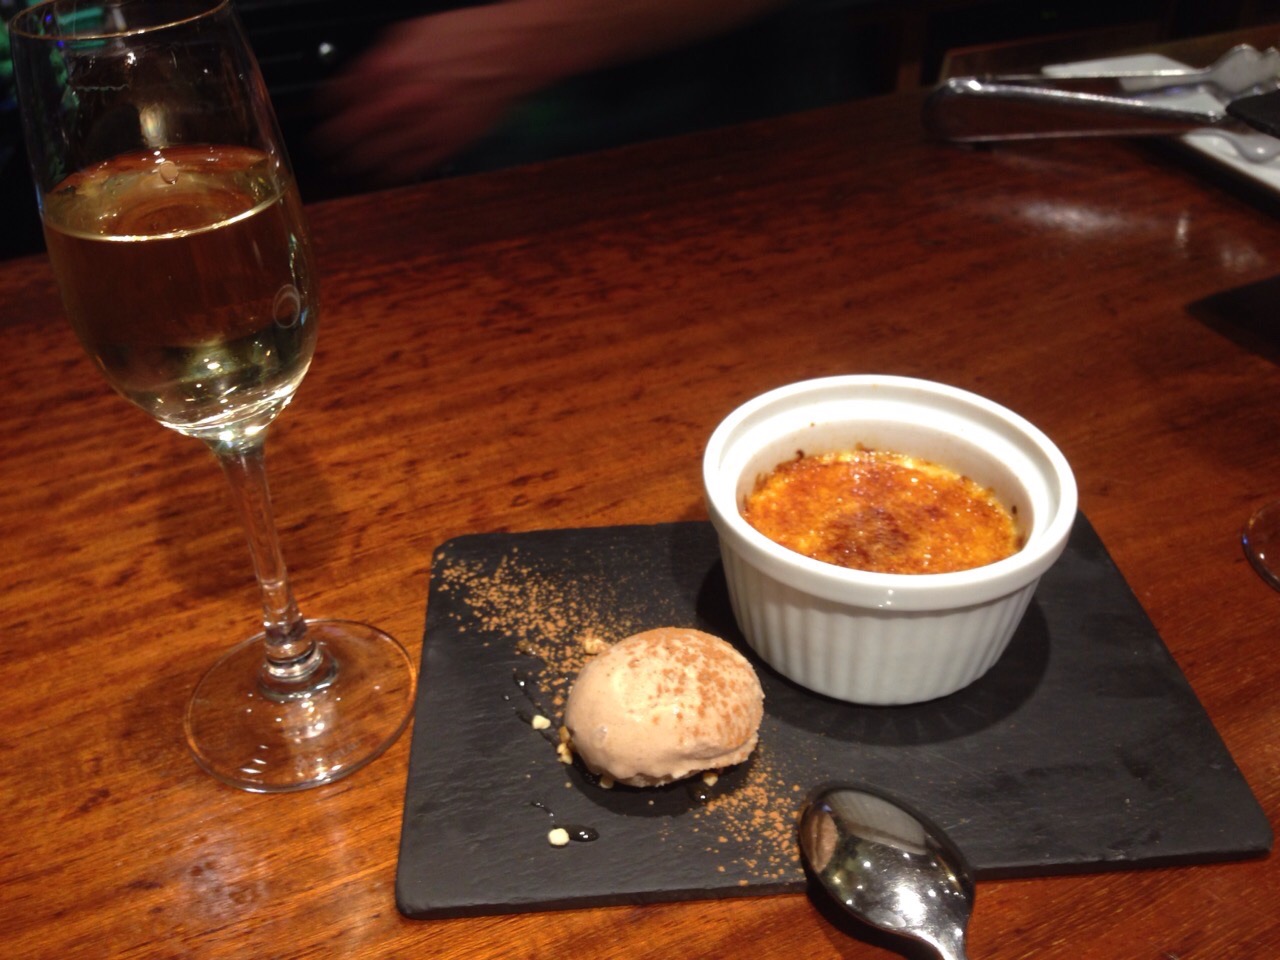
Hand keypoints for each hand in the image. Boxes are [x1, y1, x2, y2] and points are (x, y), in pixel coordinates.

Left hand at [313, 6, 557, 184]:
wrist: (511, 52)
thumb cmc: (468, 37)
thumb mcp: (411, 33)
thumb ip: (379, 59)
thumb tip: (355, 80)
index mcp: (391, 68)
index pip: (342, 97)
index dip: (326, 110)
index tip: (320, 115)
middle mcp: (405, 100)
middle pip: (354, 132)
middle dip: (334, 143)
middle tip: (324, 149)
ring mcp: (427, 125)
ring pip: (379, 155)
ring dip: (358, 162)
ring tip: (347, 165)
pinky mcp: (449, 144)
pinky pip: (412, 166)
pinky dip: (392, 172)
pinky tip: (383, 172)